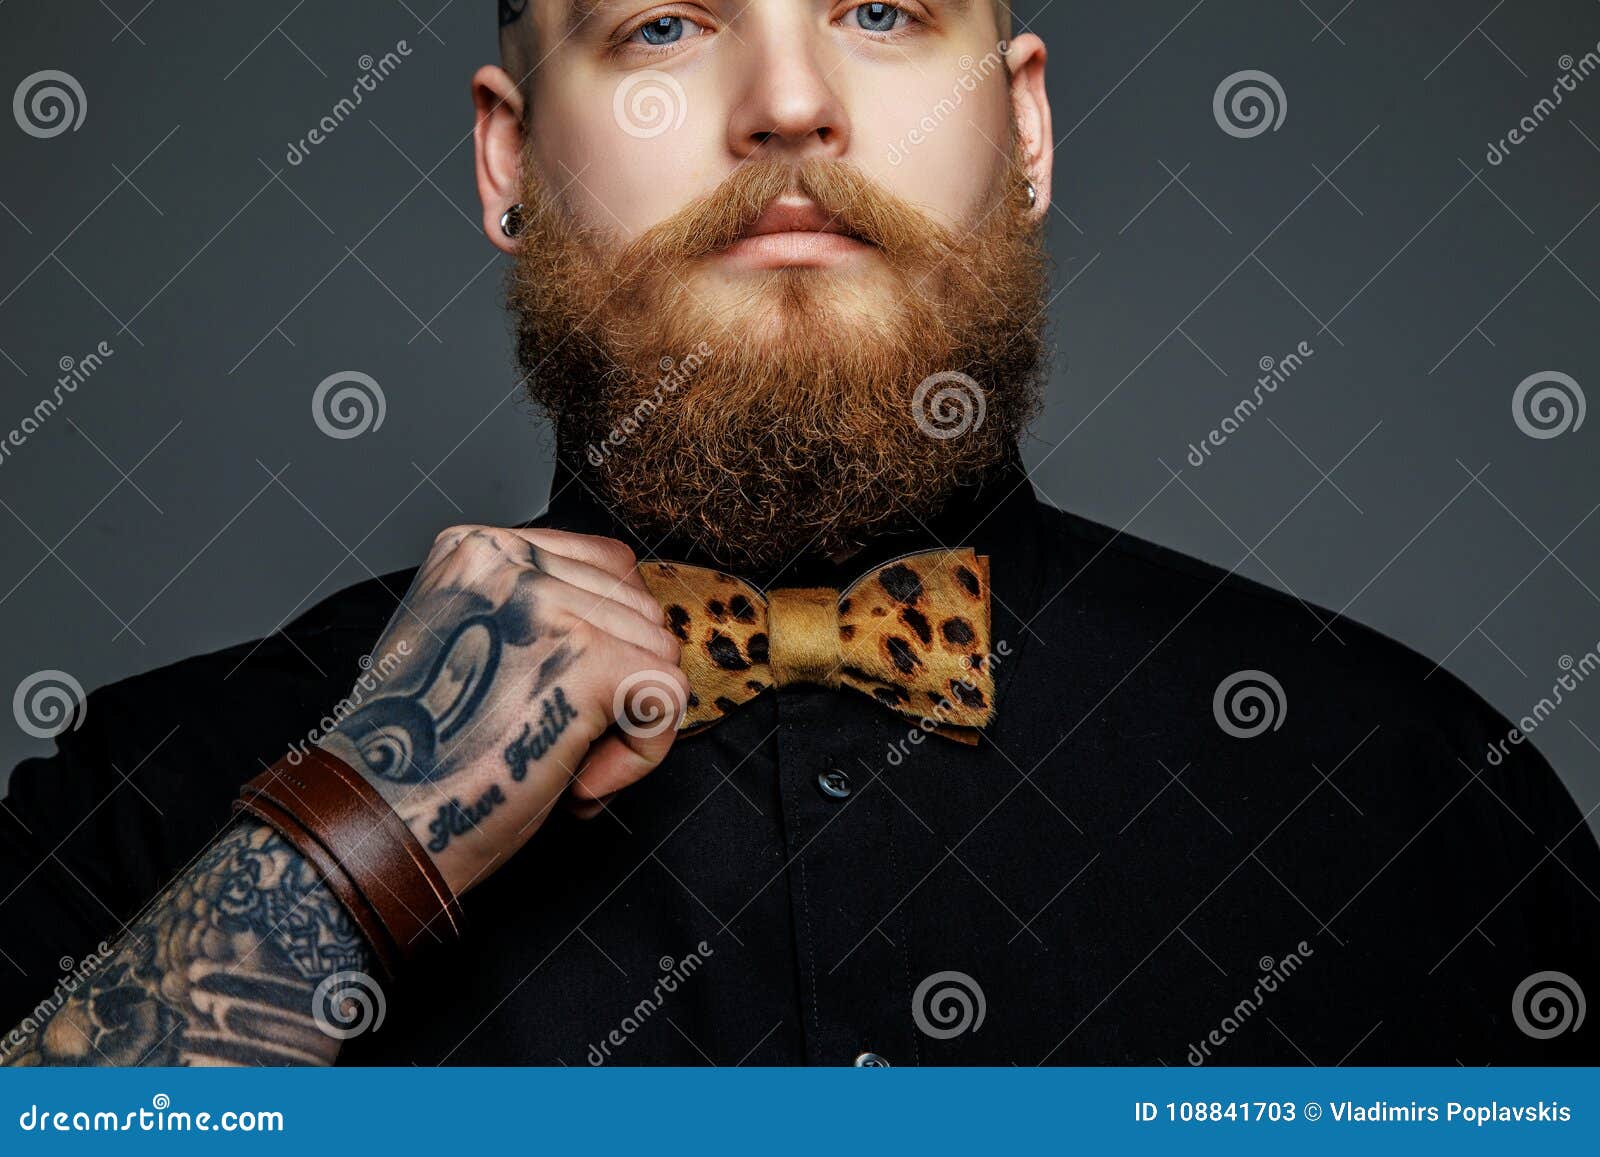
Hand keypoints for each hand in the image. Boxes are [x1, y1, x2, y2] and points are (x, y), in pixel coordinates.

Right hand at [313, 526, 688, 895]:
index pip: (606, 566)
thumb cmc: (423, 758)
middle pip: (639, 608)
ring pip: (659, 650)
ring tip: (563, 767)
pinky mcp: (584, 659)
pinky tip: (582, 783)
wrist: (374, 823)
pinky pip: (667, 694)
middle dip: (621, 685)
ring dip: (627, 724)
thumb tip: (631, 618)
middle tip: (560, 746)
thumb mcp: (471, 648)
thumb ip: (535, 615)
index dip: (609, 640)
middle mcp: (508, 560)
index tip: (564, 699)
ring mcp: (546, 605)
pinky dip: (642, 752)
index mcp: (476, 549)